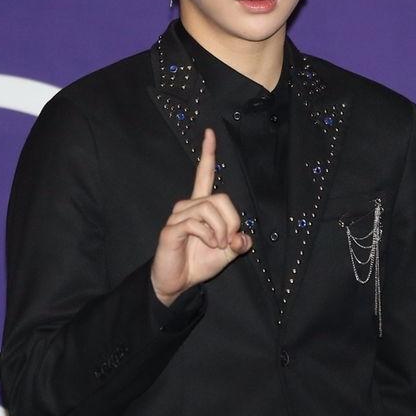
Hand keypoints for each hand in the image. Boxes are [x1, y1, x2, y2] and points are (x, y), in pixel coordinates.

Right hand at [150, 127, 252, 305]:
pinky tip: (209, 245)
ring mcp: (178, 216)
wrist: (177, 282)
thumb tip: (244, 238)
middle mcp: (188, 206)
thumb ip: (239, 242)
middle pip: (219, 197)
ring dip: (221, 230)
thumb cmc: (199, 262)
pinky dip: (209, 235)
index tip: (210, 132)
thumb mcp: (227, 253)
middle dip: (232, 220)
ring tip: (217, 245)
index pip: (204, 174)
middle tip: (229, 239)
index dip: (208, 153)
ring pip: (208, 208)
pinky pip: (195, 223)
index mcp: (201, 206)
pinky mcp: (171, 229)